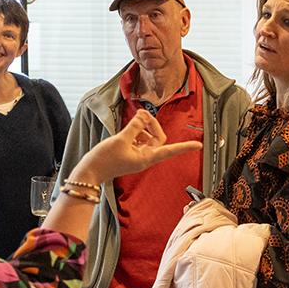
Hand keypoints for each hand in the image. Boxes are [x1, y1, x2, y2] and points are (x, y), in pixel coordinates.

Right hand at [73, 111, 200, 185]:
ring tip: (129, 126)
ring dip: (141, 127)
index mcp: (147, 158)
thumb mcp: (121, 139)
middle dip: (151, 124)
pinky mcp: (129, 152)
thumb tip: (144, 115)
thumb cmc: (104, 160)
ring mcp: (137, 155)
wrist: (89, 172)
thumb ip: (135, 126)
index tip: (199, 146)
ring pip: (147, 136)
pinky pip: (137, 138)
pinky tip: (125, 132)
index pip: (170, 150)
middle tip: (140, 115)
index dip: (185, 147)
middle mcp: (145, 157)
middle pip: (157, 137)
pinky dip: (133, 132)